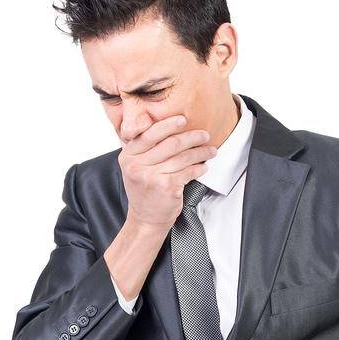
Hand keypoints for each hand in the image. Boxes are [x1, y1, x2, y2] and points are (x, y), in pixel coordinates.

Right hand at [119, 114, 216, 230]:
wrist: (145, 220)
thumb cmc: (145, 192)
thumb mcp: (136, 168)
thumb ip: (145, 149)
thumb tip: (171, 127)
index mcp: (128, 156)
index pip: (150, 134)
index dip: (169, 124)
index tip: (184, 119)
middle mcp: (137, 165)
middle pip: (170, 143)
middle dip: (192, 137)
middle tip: (205, 135)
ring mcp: (151, 176)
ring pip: (182, 157)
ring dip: (200, 152)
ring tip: (210, 151)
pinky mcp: (166, 187)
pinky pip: (188, 172)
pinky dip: (199, 168)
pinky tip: (204, 167)